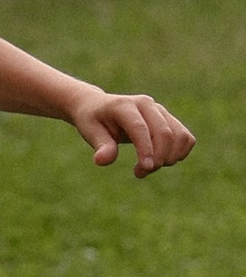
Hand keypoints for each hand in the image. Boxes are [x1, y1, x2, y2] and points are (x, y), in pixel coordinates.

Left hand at [64, 88, 194, 175]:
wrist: (97, 106)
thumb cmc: (92, 120)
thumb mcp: (89, 131)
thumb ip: (100, 145)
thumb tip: (102, 161)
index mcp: (123, 105)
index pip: (140, 127)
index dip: (146, 149)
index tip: (146, 168)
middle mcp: (146, 104)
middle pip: (164, 133)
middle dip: (158, 158)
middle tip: (140, 172)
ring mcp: (160, 110)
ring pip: (179, 136)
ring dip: (169, 158)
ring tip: (148, 167)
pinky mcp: (169, 119)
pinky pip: (186, 138)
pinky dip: (179, 154)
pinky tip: (160, 160)